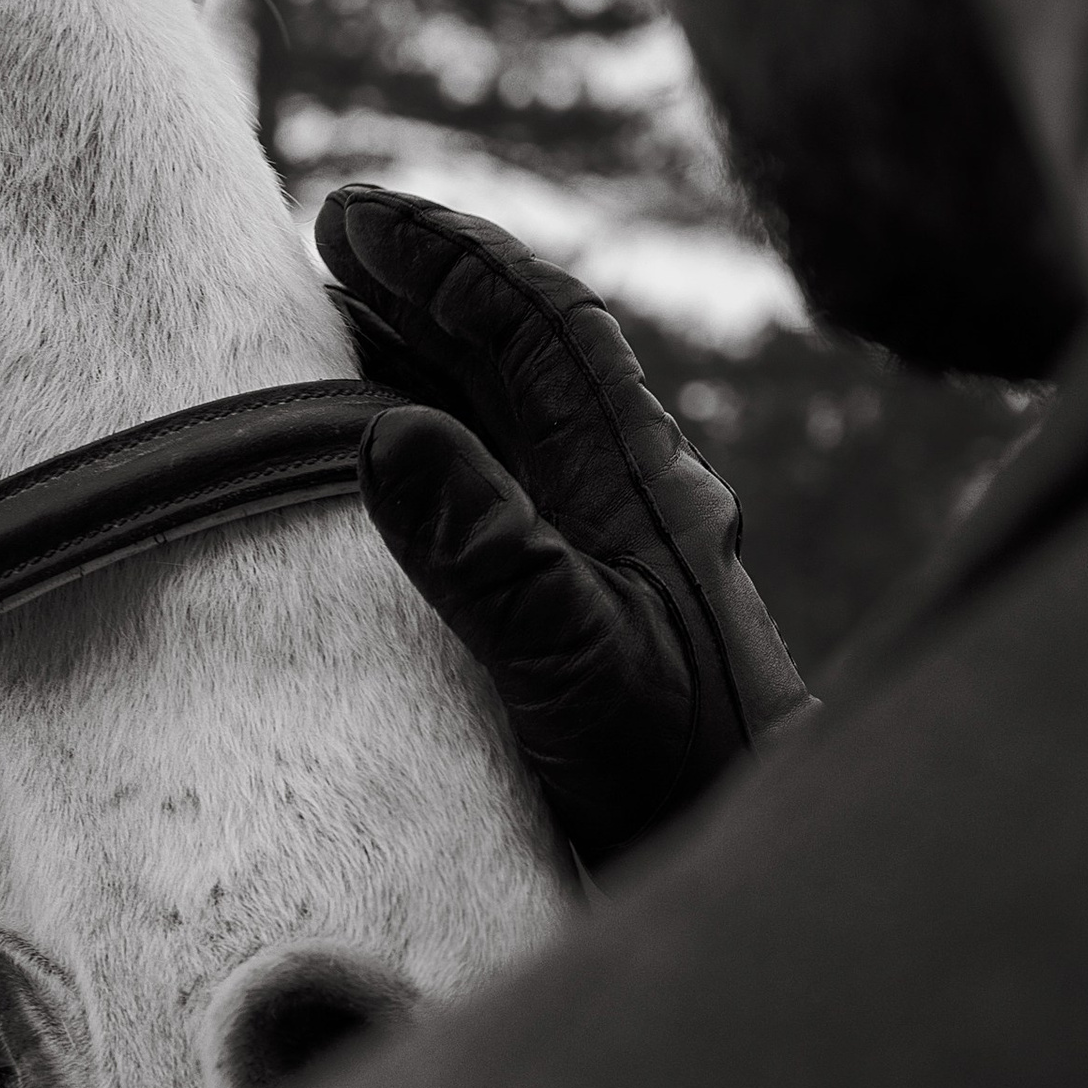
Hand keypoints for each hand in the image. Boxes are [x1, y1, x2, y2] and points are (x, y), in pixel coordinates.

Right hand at [320, 184, 812, 869]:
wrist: (755, 870)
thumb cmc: (679, 781)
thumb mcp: (576, 668)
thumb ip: (491, 556)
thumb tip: (390, 432)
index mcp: (638, 483)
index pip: (537, 330)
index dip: (447, 260)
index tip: (350, 218)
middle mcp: (630, 499)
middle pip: (527, 354)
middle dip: (435, 287)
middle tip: (331, 242)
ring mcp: (614, 555)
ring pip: (517, 418)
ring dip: (434, 359)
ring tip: (339, 325)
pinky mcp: (595, 617)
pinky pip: (509, 493)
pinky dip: (443, 449)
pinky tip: (396, 467)